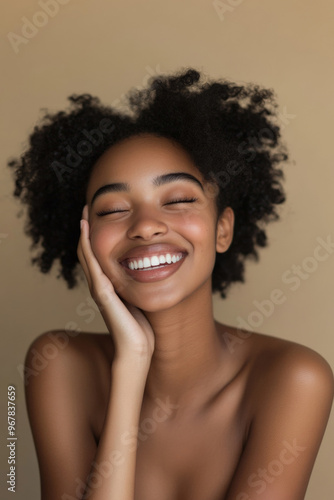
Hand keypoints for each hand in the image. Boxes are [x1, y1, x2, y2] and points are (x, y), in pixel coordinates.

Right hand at [77, 205, 154, 362]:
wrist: (136, 351)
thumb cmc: (141, 330)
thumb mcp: (139, 301)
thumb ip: (137, 288)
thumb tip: (150, 272)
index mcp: (108, 287)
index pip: (98, 257)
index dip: (95, 238)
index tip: (99, 218)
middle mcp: (100, 286)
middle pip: (88, 253)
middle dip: (88, 231)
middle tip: (87, 209)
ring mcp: (99, 289)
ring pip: (86, 255)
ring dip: (84, 233)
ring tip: (85, 214)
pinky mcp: (102, 293)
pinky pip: (92, 264)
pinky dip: (87, 246)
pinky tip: (86, 230)